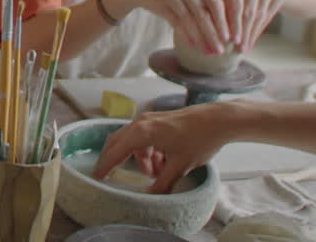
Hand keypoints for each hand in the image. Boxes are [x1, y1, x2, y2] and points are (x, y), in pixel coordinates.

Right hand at [93, 103, 236, 192]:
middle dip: (114, 160)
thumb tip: (150, 196)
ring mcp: (149, 120)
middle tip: (109, 176)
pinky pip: (144, 138)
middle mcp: (141, 123)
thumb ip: (162, 183)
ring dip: (138, 159)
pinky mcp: (158, 121)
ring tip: (154, 174)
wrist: (217, 120)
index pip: (116, 150)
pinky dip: (147, 152)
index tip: (97, 177)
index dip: (106, 165)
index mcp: (143, 132)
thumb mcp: (180, 166)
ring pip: (132, 141)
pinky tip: (161, 164)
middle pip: (118, 143)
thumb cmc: (200, 139)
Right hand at [114, 0, 229, 54]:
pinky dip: (185, 34)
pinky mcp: (160, 1)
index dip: (224, 22)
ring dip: (200, 38)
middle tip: (221, 50)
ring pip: (190, 19)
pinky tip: (192, 45)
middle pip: (204, 12)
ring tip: (207, 52)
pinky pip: (176, 21)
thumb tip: (224, 31)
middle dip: (213, 34)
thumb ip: (204, 3)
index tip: (230, 39)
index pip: (216, 3)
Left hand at [220, 0, 283, 51]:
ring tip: (244, 48)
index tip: (228, 40)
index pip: (234, 5)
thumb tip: (214, 32)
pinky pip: (268, 16)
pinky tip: (252, 40)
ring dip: (250, 34)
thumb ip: (221, 8)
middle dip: (242, 32)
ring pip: (258, 16)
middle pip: (247, 11)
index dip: (231, 23)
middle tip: (237, 48)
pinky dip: (258, 30)